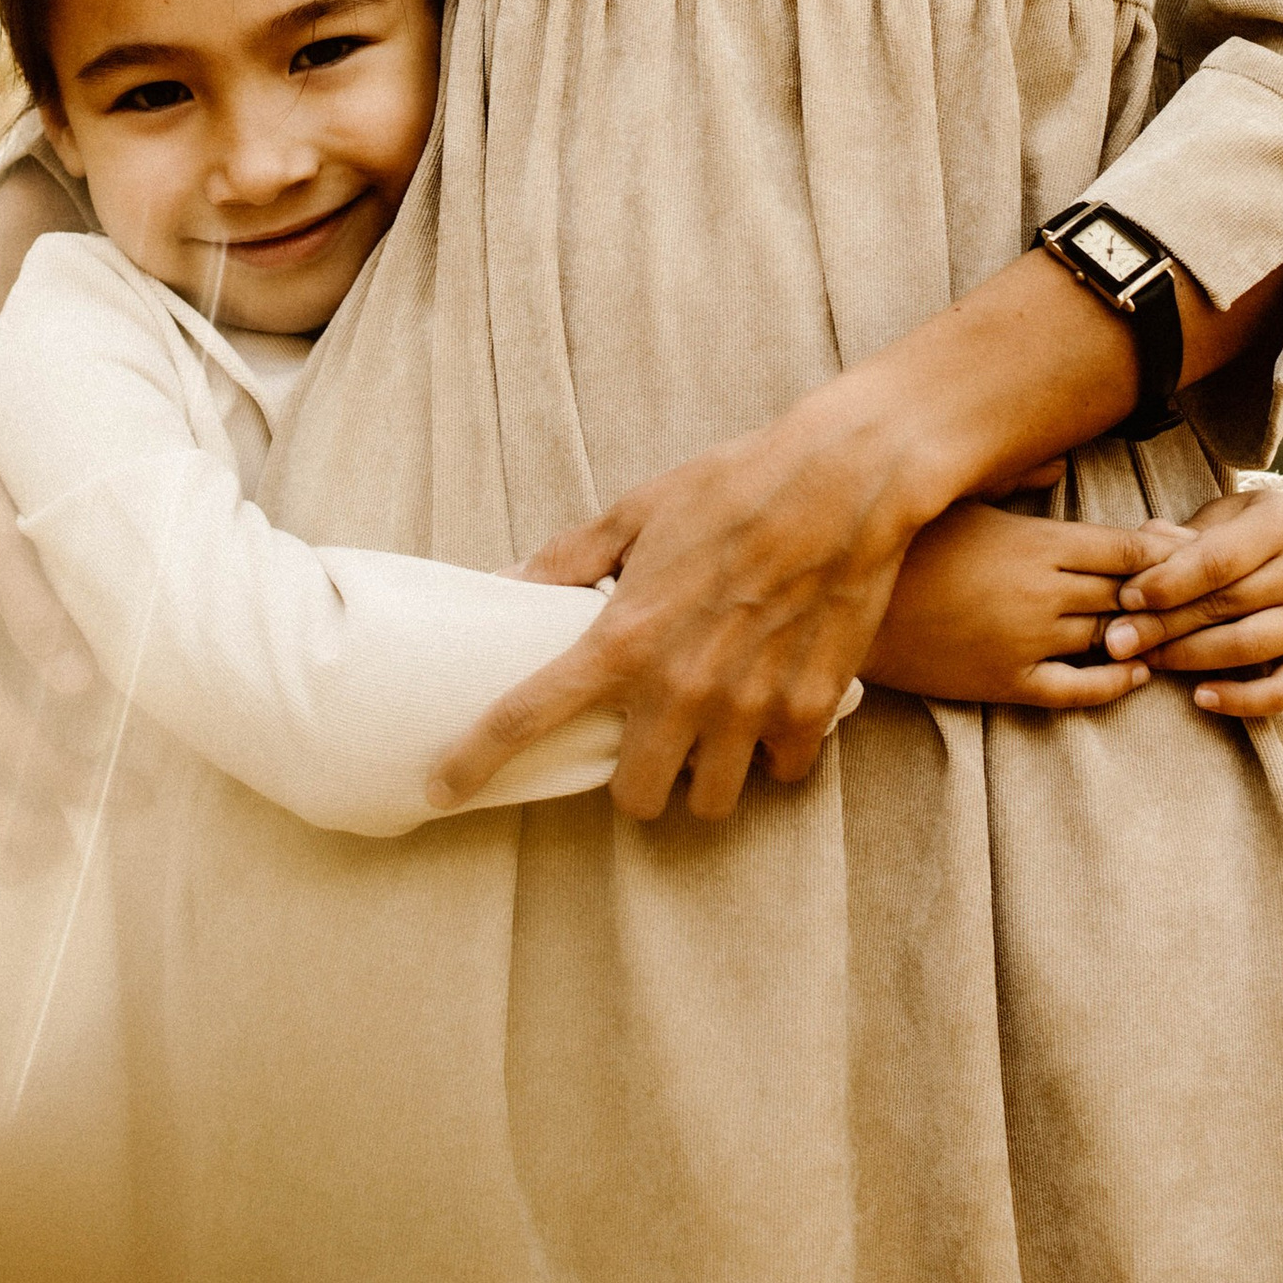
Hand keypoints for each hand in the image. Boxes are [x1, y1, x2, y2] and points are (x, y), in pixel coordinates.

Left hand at [430, 408, 918, 823]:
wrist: (844, 480)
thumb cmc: (734, 486)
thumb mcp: (636, 510)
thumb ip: (568, 560)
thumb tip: (505, 581)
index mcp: (623, 636)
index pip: (526, 716)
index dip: (472, 761)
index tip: (438, 789)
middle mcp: (679, 686)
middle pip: (634, 798)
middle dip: (636, 779)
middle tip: (647, 740)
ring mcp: (746, 707)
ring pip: (706, 802)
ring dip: (703, 775)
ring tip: (711, 733)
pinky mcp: (808, 711)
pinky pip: (777, 773)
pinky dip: (771, 754)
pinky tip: (770, 712)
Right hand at [864, 503, 1194, 709]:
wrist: (852, 609)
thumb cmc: (907, 544)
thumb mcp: (961, 499)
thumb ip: (1018, 479)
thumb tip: (1062, 460)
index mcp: (1035, 542)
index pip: (1127, 550)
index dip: (1165, 553)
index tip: (1187, 551)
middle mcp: (1041, 593)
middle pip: (1130, 595)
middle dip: (1167, 595)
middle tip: (1199, 594)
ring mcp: (1027, 641)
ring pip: (1110, 639)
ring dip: (1145, 635)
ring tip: (1178, 631)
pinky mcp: (1007, 682)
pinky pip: (1077, 690)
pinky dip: (1113, 683)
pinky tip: (1133, 672)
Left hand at [1105, 482, 1282, 716]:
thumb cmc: (1264, 531)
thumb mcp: (1232, 514)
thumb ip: (1188, 534)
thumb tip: (1138, 546)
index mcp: (1282, 525)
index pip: (1217, 560)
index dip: (1167, 581)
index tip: (1125, 597)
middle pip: (1227, 605)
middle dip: (1165, 625)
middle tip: (1117, 642)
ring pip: (1248, 647)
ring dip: (1190, 658)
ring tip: (1147, 661)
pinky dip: (1242, 700)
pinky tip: (1201, 697)